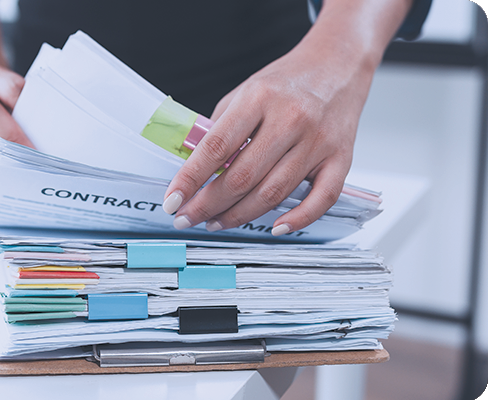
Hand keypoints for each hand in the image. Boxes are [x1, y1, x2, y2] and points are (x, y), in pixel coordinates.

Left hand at [162, 39, 374, 235]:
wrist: (338, 63)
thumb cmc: (288, 80)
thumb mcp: (245, 92)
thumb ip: (221, 128)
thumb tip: (194, 168)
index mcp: (260, 98)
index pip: (217, 147)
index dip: (190, 180)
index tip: (172, 201)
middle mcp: (291, 119)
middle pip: (242, 177)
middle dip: (208, 205)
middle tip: (189, 217)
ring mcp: (318, 141)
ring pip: (273, 193)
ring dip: (240, 216)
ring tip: (217, 222)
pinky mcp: (341, 158)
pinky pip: (321, 199)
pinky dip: (298, 219)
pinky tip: (275, 227)